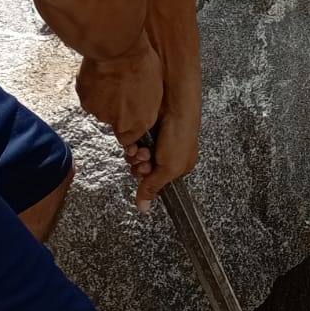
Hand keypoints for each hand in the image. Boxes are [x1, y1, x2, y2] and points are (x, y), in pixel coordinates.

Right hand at [77, 42, 162, 148]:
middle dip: (116, 111)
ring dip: (104, 100)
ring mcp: (100, 113)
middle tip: (120, 90)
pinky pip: (89, 100)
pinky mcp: (85, 102)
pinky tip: (100, 77)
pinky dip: (92, 91)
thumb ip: (146, 106)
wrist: (118, 49)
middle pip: (115, 123)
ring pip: (101, 111)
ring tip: (111, 80)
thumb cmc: (143, 63)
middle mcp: (120, 122)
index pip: (130, 138)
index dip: (129, 127)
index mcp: (142, 121)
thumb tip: (141, 108)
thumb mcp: (156, 87)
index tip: (129, 115)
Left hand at [121, 78, 200, 211]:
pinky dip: (129, 145)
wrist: (172, 102)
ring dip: (135, 156)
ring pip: (135, 158)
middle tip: (145, 159)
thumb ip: (154, 187)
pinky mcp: (142, 130)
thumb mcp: (171, 166)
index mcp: (179, 164)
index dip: (149, 180)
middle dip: (141, 167)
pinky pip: (128, 144)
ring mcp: (153, 141)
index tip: (147, 174)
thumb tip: (143, 208)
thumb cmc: (181, 133)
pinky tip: (134, 141)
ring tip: (141, 148)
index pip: (157, 181)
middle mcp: (166, 153)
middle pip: (144, 170)